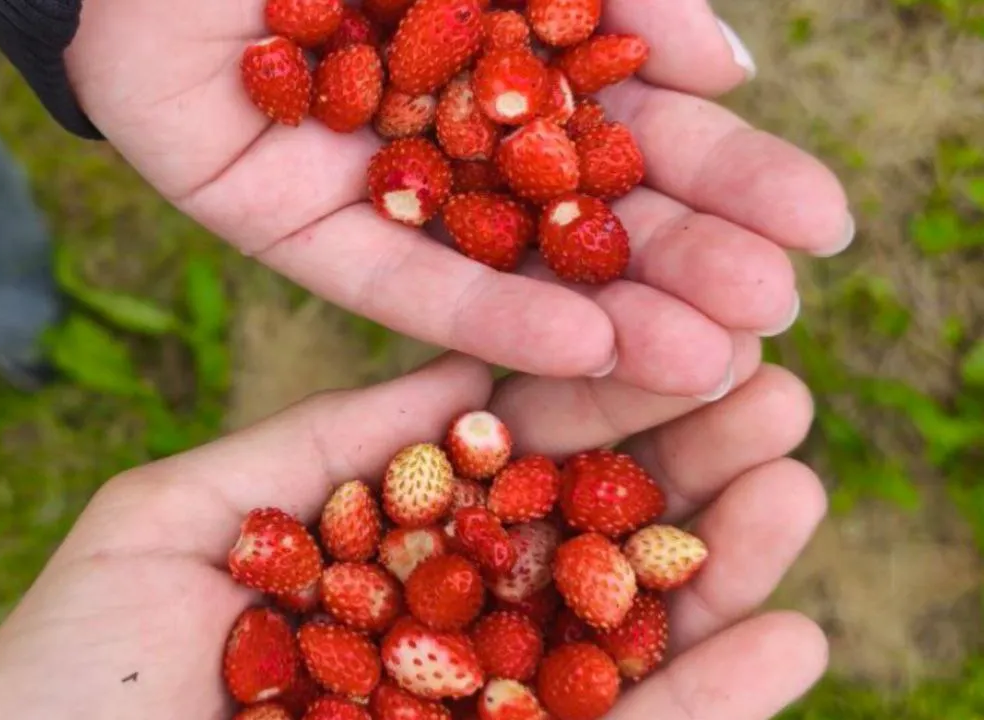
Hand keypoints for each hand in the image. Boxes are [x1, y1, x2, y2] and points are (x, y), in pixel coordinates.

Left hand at [0, 342, 827, 718]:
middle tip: (777, 382)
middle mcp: (438, 640)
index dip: (590, 400)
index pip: (502, 470)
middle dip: (682, 468)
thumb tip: (457, 379)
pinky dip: (707, 703)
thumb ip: (324, 448)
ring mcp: (479, 716)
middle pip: (582, 546)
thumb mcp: (176, 521)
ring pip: (621, 646)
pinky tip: (794, 635)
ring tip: (797, 481)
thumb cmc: (66, 675)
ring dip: (720, 568)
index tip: (675, 327)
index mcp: (372, 562)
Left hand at [61, 0, 850, 398]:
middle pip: (584, 208)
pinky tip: (585, 352)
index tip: (822, 225)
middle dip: (687, 256)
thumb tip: (727, 66)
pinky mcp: (291, 229)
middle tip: (782, 312)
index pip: (637, 125)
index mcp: (507, 48)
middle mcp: (449, 128)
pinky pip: (396, 279)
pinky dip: (486, 310)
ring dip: (612, 310)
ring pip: (504, 259)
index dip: (731, 173)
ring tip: (714, 359)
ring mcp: (374, 186)